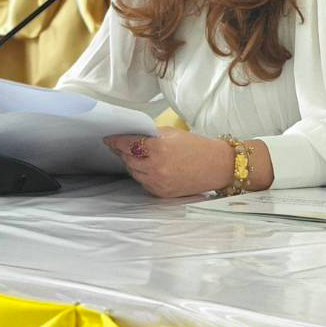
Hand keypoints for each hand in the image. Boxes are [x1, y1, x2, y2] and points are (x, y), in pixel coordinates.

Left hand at [103, 127, 232, 198]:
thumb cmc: (197, 146)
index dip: (116, 141)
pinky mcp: (161, 193)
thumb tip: (133, 135)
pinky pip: (144, 183)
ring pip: (134, 172)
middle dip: (123, 152)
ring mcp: (157, 182)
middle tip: (119, 146)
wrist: (217, 166)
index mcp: (158, 148)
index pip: (128, 144)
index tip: (108, 139)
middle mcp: (155, 167)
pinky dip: (142, 174)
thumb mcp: (173, 133)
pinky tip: (147, 167)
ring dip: (132, 163)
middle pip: (128, 159)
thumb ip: (151, 135)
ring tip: (134, 156)